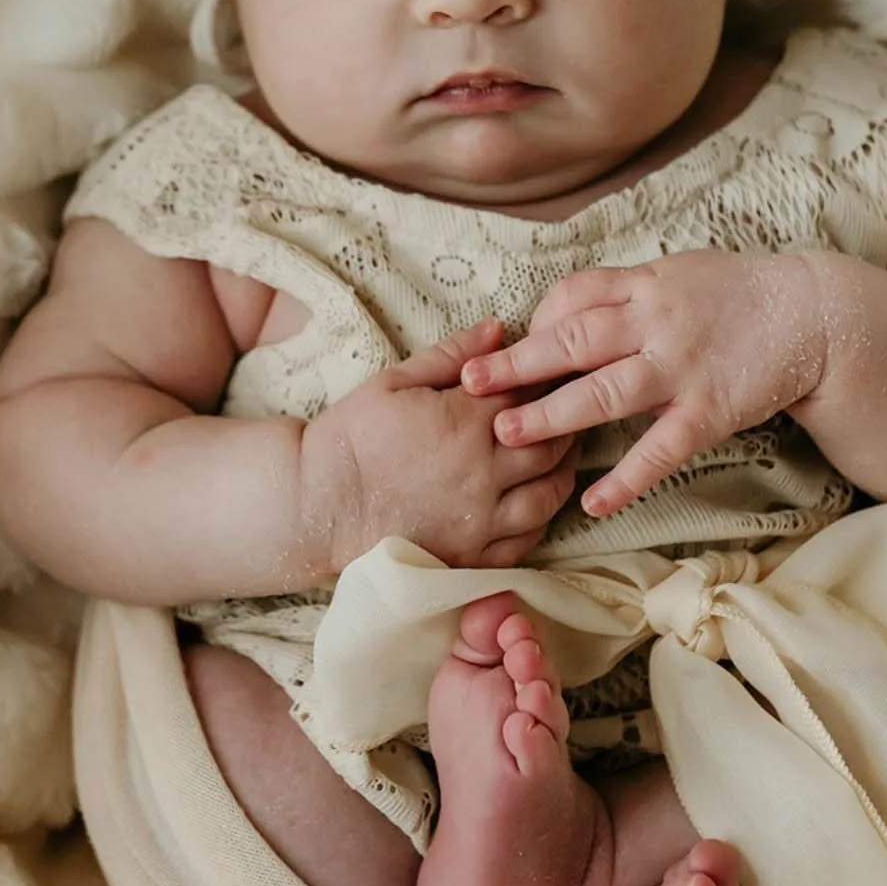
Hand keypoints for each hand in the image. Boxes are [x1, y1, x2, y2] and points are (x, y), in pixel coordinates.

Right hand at [302, 318, 579, 572]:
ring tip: (560, 455)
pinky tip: (538, 501)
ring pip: (550, 494)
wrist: (316, 503)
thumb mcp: (396, 380)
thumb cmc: (351, 436)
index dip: (549, 380)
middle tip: (570, 411)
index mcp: (467, 421)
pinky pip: (528, 539)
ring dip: (563, 471)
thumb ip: (452, 354)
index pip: (532, 393)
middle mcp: (485, 471)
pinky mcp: (472, 556)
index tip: (556, 372)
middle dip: (566, 424)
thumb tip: (500, 329)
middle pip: (552, 444)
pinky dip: (542, 518)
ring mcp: (482, 519)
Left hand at [459, 255, 826, 517]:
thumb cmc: (736, 295)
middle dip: (518, 364)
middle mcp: (656, 322)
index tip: (497, 346)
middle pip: (574, 341)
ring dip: (552, 415)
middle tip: (469, 386)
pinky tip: (594, 502)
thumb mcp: (675, 275)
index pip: (574, 298)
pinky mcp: (711, 410)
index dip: (533, 323)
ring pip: (606, 392)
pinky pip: (661, 450)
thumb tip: (559, 315)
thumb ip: (622, 294)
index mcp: (645, 286)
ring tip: (507, 435)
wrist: (814, 314)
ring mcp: (682, 367)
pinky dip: (627, 479)